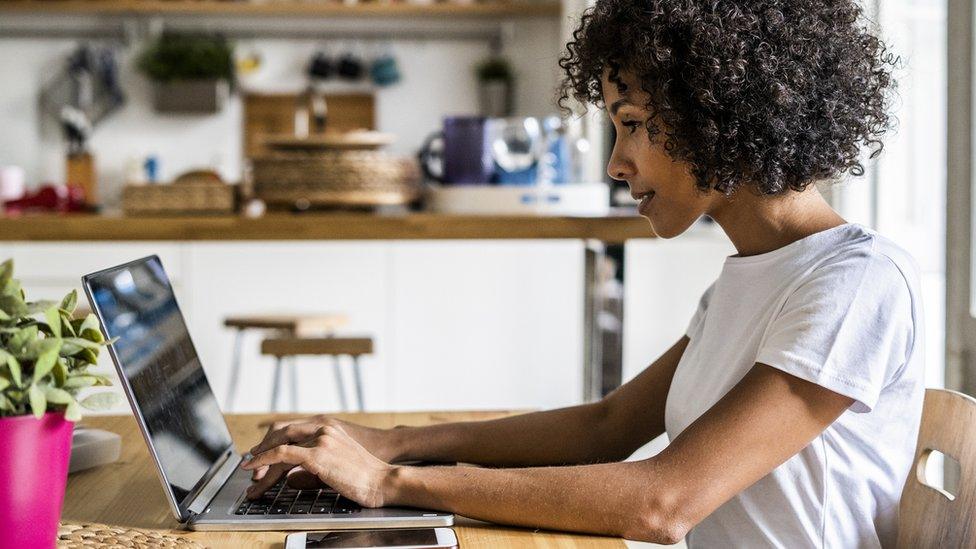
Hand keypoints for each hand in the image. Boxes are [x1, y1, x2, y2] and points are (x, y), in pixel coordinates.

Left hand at [242, 422, 395, 507]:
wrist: (383, 479)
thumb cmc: (365, 475)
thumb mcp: (336, 464)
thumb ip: (312, 467)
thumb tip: (290, 479)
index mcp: (328, 426)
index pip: (291, 427)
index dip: (273, 440)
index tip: (261, 454)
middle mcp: (323, 427)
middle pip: (281, 431)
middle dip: (263, 448)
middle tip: (251, 464)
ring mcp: (321, 439)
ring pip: (279, 444)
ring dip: (260, 461)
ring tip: (250, 475)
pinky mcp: (318, 455)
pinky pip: (282, 455)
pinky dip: (264, 461)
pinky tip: (256, 472)